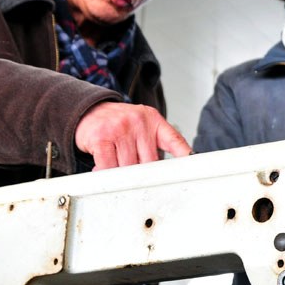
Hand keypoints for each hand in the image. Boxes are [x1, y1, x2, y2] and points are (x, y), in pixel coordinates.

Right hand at [75, 102, 191, 169]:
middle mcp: (139, 122)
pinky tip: (103, 165)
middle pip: (149, 164)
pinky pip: (109, 167)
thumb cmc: (118, 123)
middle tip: (134, 173)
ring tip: (115, 161)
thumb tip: (162, 174)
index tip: (195, 167)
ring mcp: (120, 129)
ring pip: (128, 168)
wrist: (89, 110)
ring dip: (120, 172)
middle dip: (141, 173)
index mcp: (153, 121)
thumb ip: (154, 145)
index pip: (175, 140)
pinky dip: (105, 172)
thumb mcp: (142, 126)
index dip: (186, 155)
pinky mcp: (102, 138)